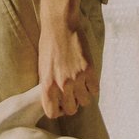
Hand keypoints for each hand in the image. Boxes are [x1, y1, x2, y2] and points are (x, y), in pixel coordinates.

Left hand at [38, 0, 93, 119]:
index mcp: (47, 85)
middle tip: (73, 95)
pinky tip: (88, 79)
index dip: (58, 111)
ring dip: (84, 95)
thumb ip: (48, 85)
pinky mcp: (89, 70)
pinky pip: (95, 90)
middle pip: (72, 110)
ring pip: (85, 101)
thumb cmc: (48, 45)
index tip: (61, 105)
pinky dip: (93, 87)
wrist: (60, 25)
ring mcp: (77, 78)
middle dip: (73, 104)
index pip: (52, 113)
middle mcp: (62, 85)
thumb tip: (56, 100)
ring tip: (81, 85)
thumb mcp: (42, 68)